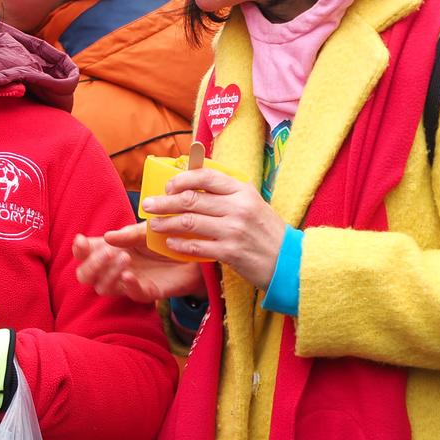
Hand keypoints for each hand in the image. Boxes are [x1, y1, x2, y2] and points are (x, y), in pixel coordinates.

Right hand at [73, 225, 206, 302]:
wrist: (195, 251)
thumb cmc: (166, 238)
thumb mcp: (146, 230)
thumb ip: (128, 234)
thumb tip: (107, 237)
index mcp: (110, 249)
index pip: (85, 254)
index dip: (79, 250)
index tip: (81, 240)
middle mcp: (115, 268)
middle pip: (86, 276)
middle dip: (91, 265)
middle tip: (107, 252)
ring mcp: (129, 282)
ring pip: (104, 288)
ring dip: (109, 274)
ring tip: (124, 258)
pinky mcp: (148, 292)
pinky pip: (132, 295)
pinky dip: (128, 286)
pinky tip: (129, 275)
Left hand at [142, 168, 285, 289]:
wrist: (291, 262)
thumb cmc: (268, 232)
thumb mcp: (252, 204)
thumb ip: (227, 194)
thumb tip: (195, 183)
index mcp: (243, 191)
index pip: (206, 176)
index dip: (182, 179)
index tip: (168, 186)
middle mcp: (238, 207)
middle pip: (192, 199)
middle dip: (165, 201)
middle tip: (148, 204)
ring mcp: (234, 230)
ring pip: (189, 222)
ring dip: (167, 222)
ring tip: (153, 224)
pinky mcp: (230, 252)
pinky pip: (197, 246)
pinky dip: (180, 244)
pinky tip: (169, 243)